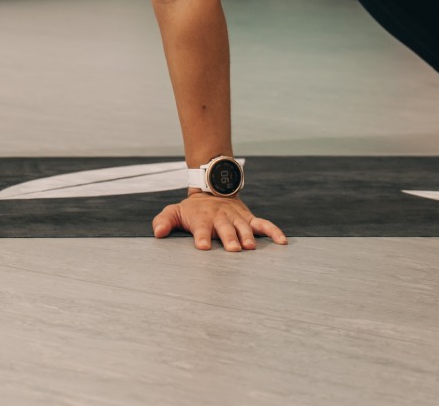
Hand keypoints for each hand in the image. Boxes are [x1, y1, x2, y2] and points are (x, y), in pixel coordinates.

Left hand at [152, 191, 287, 250]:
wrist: (211, 189)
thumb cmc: (193, 209)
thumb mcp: (175, 211)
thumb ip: (164, 221)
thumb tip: (157, 232)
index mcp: (202, 219)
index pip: (201, 229)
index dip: (202, 237)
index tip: (202, 246)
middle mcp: (220, 218)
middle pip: (225, 229)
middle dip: (229, 238)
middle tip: (233, 249)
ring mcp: (236, 218)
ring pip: (243, 226)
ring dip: (247, 236)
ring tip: (250, 247)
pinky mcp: (248, 218)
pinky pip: (263, 224)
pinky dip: (273, 231)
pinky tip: (282, 242)